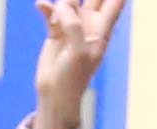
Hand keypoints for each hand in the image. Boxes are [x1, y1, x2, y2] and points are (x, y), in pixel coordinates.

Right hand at [33, 0, 125, 128]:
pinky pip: (51, 11)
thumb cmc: (74, 76)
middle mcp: (89, 24)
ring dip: (64, 1)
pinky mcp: (55, 30)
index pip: (115, 3)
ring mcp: (72, 26)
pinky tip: (41, 6)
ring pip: (70, 1)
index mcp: (102, 29)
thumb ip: (74, 26)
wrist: (55, 91)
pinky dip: (46, 7)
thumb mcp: (79, 52)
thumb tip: (62, 6)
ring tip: (56, 13)